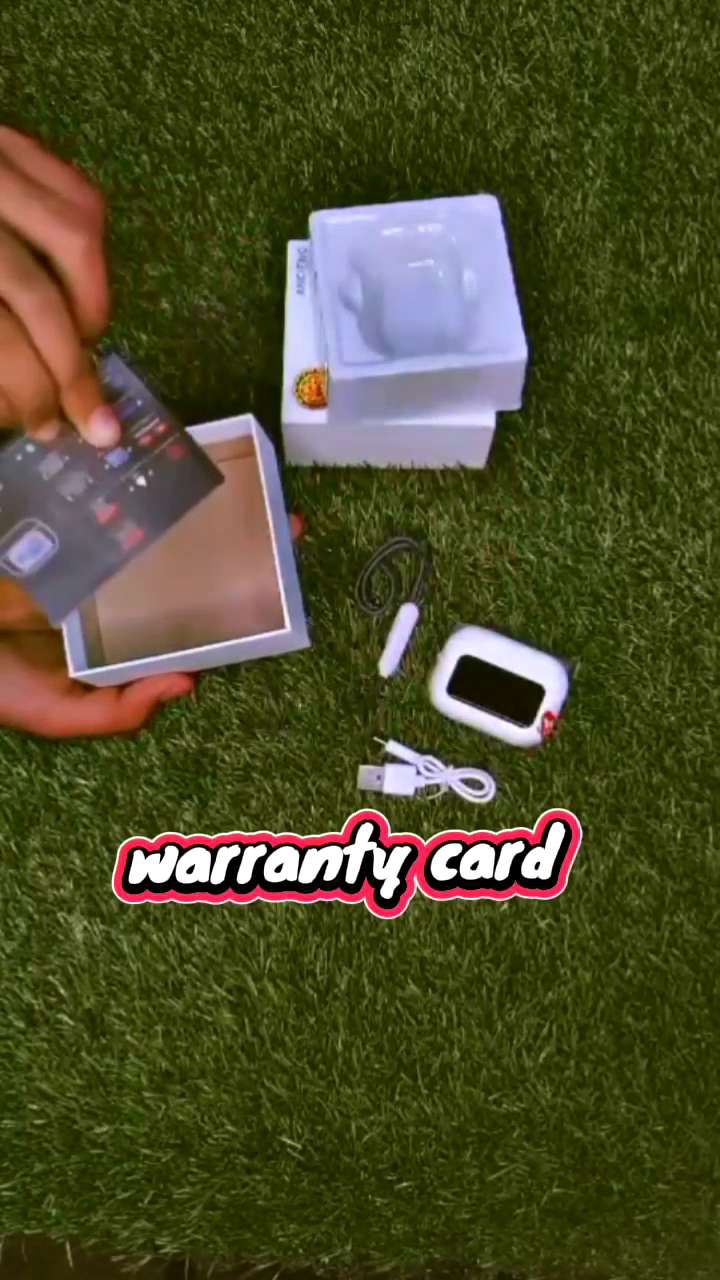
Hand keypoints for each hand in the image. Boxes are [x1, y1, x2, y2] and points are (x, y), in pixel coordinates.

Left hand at [0, 126, 119, 445]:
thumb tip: (9, 405)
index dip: (24, 388)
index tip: (40, 426)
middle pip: (36, 296)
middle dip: (69, 369)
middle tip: (86, 419)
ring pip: (76, 239)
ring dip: (93, 309)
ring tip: (87, 349)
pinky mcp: (10, 137)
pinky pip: (78, 192)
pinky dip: (93, 251)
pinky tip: (83, 292)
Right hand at [0, 511, 305, 737]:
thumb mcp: (56, 713)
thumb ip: (119, 711)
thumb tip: (190, 685)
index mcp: (121, 640)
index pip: (191, 621)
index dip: (238, 605)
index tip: (285, 577)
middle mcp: (116, 596)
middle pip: (187, 566)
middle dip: (236, 547)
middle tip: (290, 523)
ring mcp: (93, 556)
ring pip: (156, 528)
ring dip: (198, 508)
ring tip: (250, 484)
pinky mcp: (66, 527)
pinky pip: (108, 503)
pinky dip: (136, 483)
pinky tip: (172, 463)